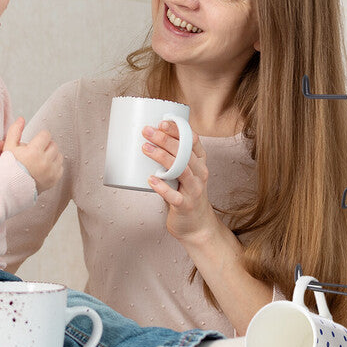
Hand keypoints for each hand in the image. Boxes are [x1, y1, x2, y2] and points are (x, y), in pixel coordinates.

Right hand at [2, 117, 63, 193]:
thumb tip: (21, 119)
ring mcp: (50, 172)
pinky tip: (44, 168)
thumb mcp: (9, 148)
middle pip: (53, 145)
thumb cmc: (9, 167)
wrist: (11, 188)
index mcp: (33, 152)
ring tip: (41, 159)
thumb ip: (15, 131)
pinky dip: (54, 166)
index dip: (40, 137)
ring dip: (51, 155)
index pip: (46, 135)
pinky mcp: (54, 180)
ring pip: (59, 155)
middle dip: (46, 146)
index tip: (35, 142)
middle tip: (37, 151)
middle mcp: (44, 162)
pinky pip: (60, 167)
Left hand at [142, 121, 217, 243]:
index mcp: (200, 162)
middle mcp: (200, 174)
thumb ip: (172, 158)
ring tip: (145, 148)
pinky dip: (162, 187)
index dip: (178, 129)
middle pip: (185, 152)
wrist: (196, 225)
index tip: (162, 122)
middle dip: (165, 139)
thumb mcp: (184, 173)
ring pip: (181, 170)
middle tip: (147, 131)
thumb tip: (147, 139)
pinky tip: (151, 180)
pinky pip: (174, 196)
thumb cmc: (186, 194)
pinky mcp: (185, 206)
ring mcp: (194, 190)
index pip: (193, 140)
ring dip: (162, 157)